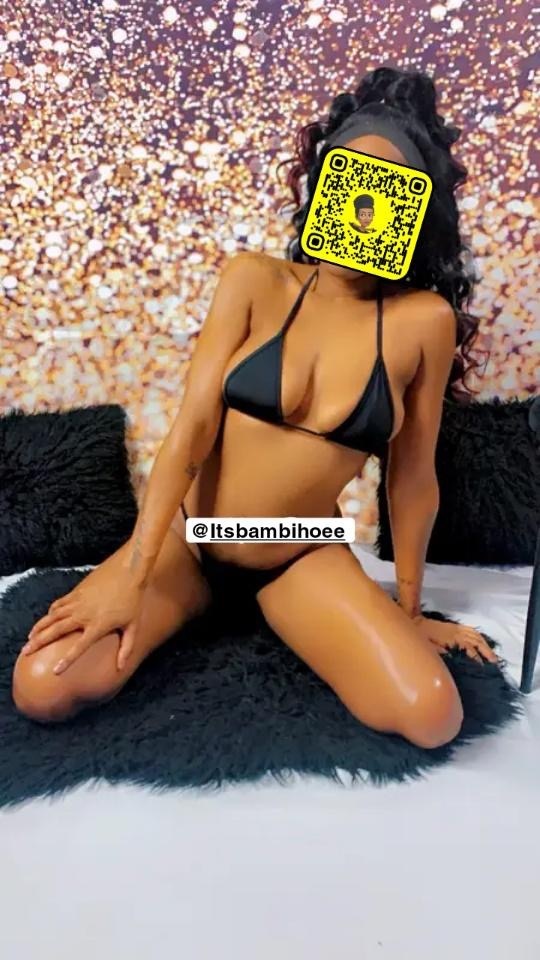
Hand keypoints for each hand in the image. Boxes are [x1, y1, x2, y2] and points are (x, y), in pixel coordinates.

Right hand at [22, 560, 145, 672]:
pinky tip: (45, 620)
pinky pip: (58, 604)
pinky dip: (50, 613)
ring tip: (29, 638)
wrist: (128, 573)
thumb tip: (121, 668)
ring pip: (52, 617)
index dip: (67, 660)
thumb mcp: (133, 626)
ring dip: (39, 627)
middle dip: (39, 642)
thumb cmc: (132, 600)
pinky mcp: (76, 592)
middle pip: (56, 630)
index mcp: (98, 625)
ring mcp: (78, 602)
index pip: (79, 647)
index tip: (56, 671)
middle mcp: (84, 615)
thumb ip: (126, 648)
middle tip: (26, 652)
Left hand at [412, 613, 498, 663]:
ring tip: (491, 654)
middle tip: (493, 661)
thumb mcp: (430, 648)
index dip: (476, 658)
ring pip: (476, 635)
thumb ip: (441, 653)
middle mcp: (457, 633)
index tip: (481, 666)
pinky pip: (471, 630)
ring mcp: (457, 629)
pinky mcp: (455, 627)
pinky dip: (478, 635)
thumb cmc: (421, 636)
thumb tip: (452, 659)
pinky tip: (482, 641)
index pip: (469, 649)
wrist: (416, 622)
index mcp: (452, 639)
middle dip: (486, 651)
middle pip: (476, 641)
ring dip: (485, 644)